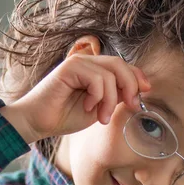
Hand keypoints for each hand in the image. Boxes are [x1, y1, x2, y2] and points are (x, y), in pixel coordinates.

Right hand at [2, 37, 150, 142]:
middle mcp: (87, 61)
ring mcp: (77, 62)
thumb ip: (115, 96)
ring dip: (111, 100)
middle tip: (131, 106)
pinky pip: (97, 79)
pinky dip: (97, 97)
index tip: (145, 93)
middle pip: (120, 64)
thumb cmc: (63, 116)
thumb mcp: (99, 108)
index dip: (138, 76)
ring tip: (102, 117)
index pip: (122, 65)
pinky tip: (87, 107)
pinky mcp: (69, 67)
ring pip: (110, 74)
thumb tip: (138, 91)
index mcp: (94, 69)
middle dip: (131, 86)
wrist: (37, 123)